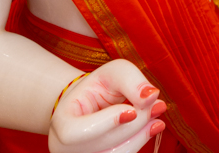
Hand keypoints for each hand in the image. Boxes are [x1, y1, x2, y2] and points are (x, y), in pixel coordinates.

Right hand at [48, 59, 166, 152]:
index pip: (75, 133)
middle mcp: (66, 148)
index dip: (105, 124)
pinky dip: (139, 142)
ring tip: (157, 117)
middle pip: (102, 144)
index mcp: (61, 123)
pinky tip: (153, 127)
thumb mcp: (113, 72)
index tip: (132, 111)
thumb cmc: (100, 87)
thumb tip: (151, 96)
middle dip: (134, 125)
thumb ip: (131, 81)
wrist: (93, 105)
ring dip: (140, 136)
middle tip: (157, 106)